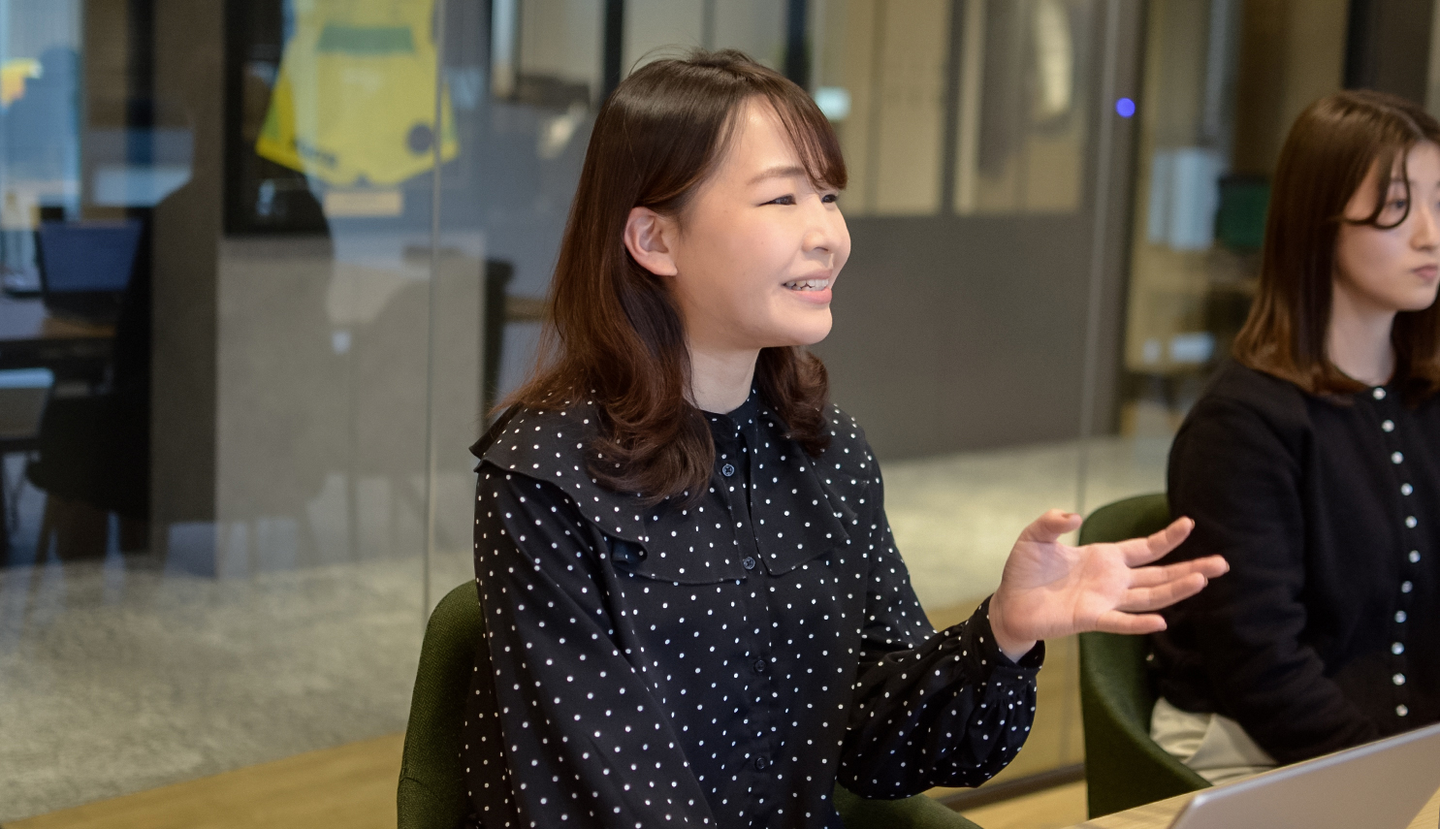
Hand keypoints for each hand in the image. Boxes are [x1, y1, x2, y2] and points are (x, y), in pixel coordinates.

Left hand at [987, 509, 1226, 660]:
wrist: (1009, 603)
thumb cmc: (1025, 571)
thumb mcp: (1035, 537)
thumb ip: (1052, 522)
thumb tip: (1074, 515)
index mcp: (1105, 557)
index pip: (1145, 548)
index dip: (1167, 537)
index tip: (1190, 523)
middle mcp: (1113, 580)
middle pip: (1160, 574)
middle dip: (1190, 567)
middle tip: (1223, 563)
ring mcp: (1105, 601)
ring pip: (1150, 597)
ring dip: (1175, 590)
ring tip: (1203, 581)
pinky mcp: (1091, 619)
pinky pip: (1120, 622)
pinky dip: (1139, 623)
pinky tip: (1162, 620)